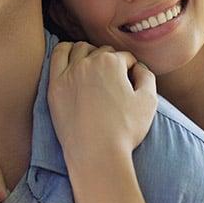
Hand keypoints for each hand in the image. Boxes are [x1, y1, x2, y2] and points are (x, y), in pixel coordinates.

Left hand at [47, 42, 156, 160]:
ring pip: (79, 49)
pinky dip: (64, 52)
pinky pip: (57, 56)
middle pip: (102, 52)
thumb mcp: (149, 101)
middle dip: (111, 61)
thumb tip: (139, 67)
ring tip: (93, 66)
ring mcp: (69, 72)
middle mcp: (89, 62)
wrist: (97, 153)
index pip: (125, 58)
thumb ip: (147, 76)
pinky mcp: (55, 85)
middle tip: (113, 78)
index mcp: (112, 63)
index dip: (131, 69)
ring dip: (88, 53)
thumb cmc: (125, 129)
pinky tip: (70, 60)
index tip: (130, 81)